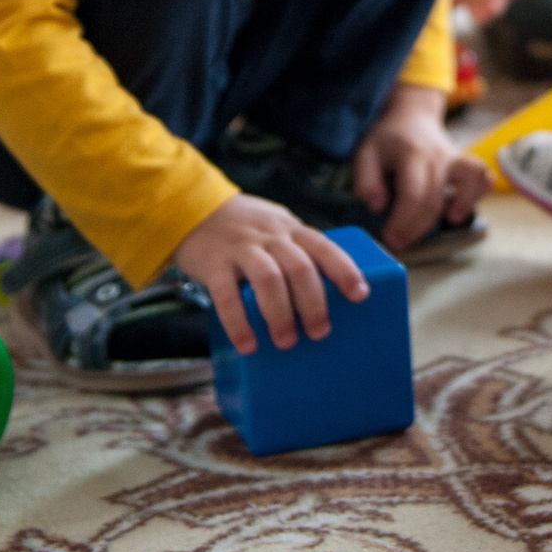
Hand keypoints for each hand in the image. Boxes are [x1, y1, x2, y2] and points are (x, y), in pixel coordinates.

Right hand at [172, 193, 369, 355]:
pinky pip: (226, 295)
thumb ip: (297, 250)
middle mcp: (269, 236)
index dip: (344, 270)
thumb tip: (329, 292)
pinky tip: (248, 345)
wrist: (191, 207)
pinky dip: (239, 322)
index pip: (324, 246)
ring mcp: (241, 248)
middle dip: (314, 303)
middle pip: (299, 268)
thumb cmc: (244, 226)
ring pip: (268, 279)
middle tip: (319, 332)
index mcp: (290, 229)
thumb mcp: (275, 226)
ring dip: (281, 314)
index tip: (361, 295)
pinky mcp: (213, 263)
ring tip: (287, 341)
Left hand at [353, 83, 490, 252]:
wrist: (412, 116)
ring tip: (448, 221)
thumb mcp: (365, 153)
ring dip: (461, 206)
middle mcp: (437, 156)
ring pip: (467, 183)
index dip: (402, 222)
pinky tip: (462, 209)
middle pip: (435, 199)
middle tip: (400, 242)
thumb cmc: (387, 139)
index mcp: (411, 154)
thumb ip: (365, 181)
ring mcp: (455, 159)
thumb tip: (377, 206)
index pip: (412, 195)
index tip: (390, 237)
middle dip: (417, 228)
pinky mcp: (464, 164)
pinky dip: (478, 193)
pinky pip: (482, 176)